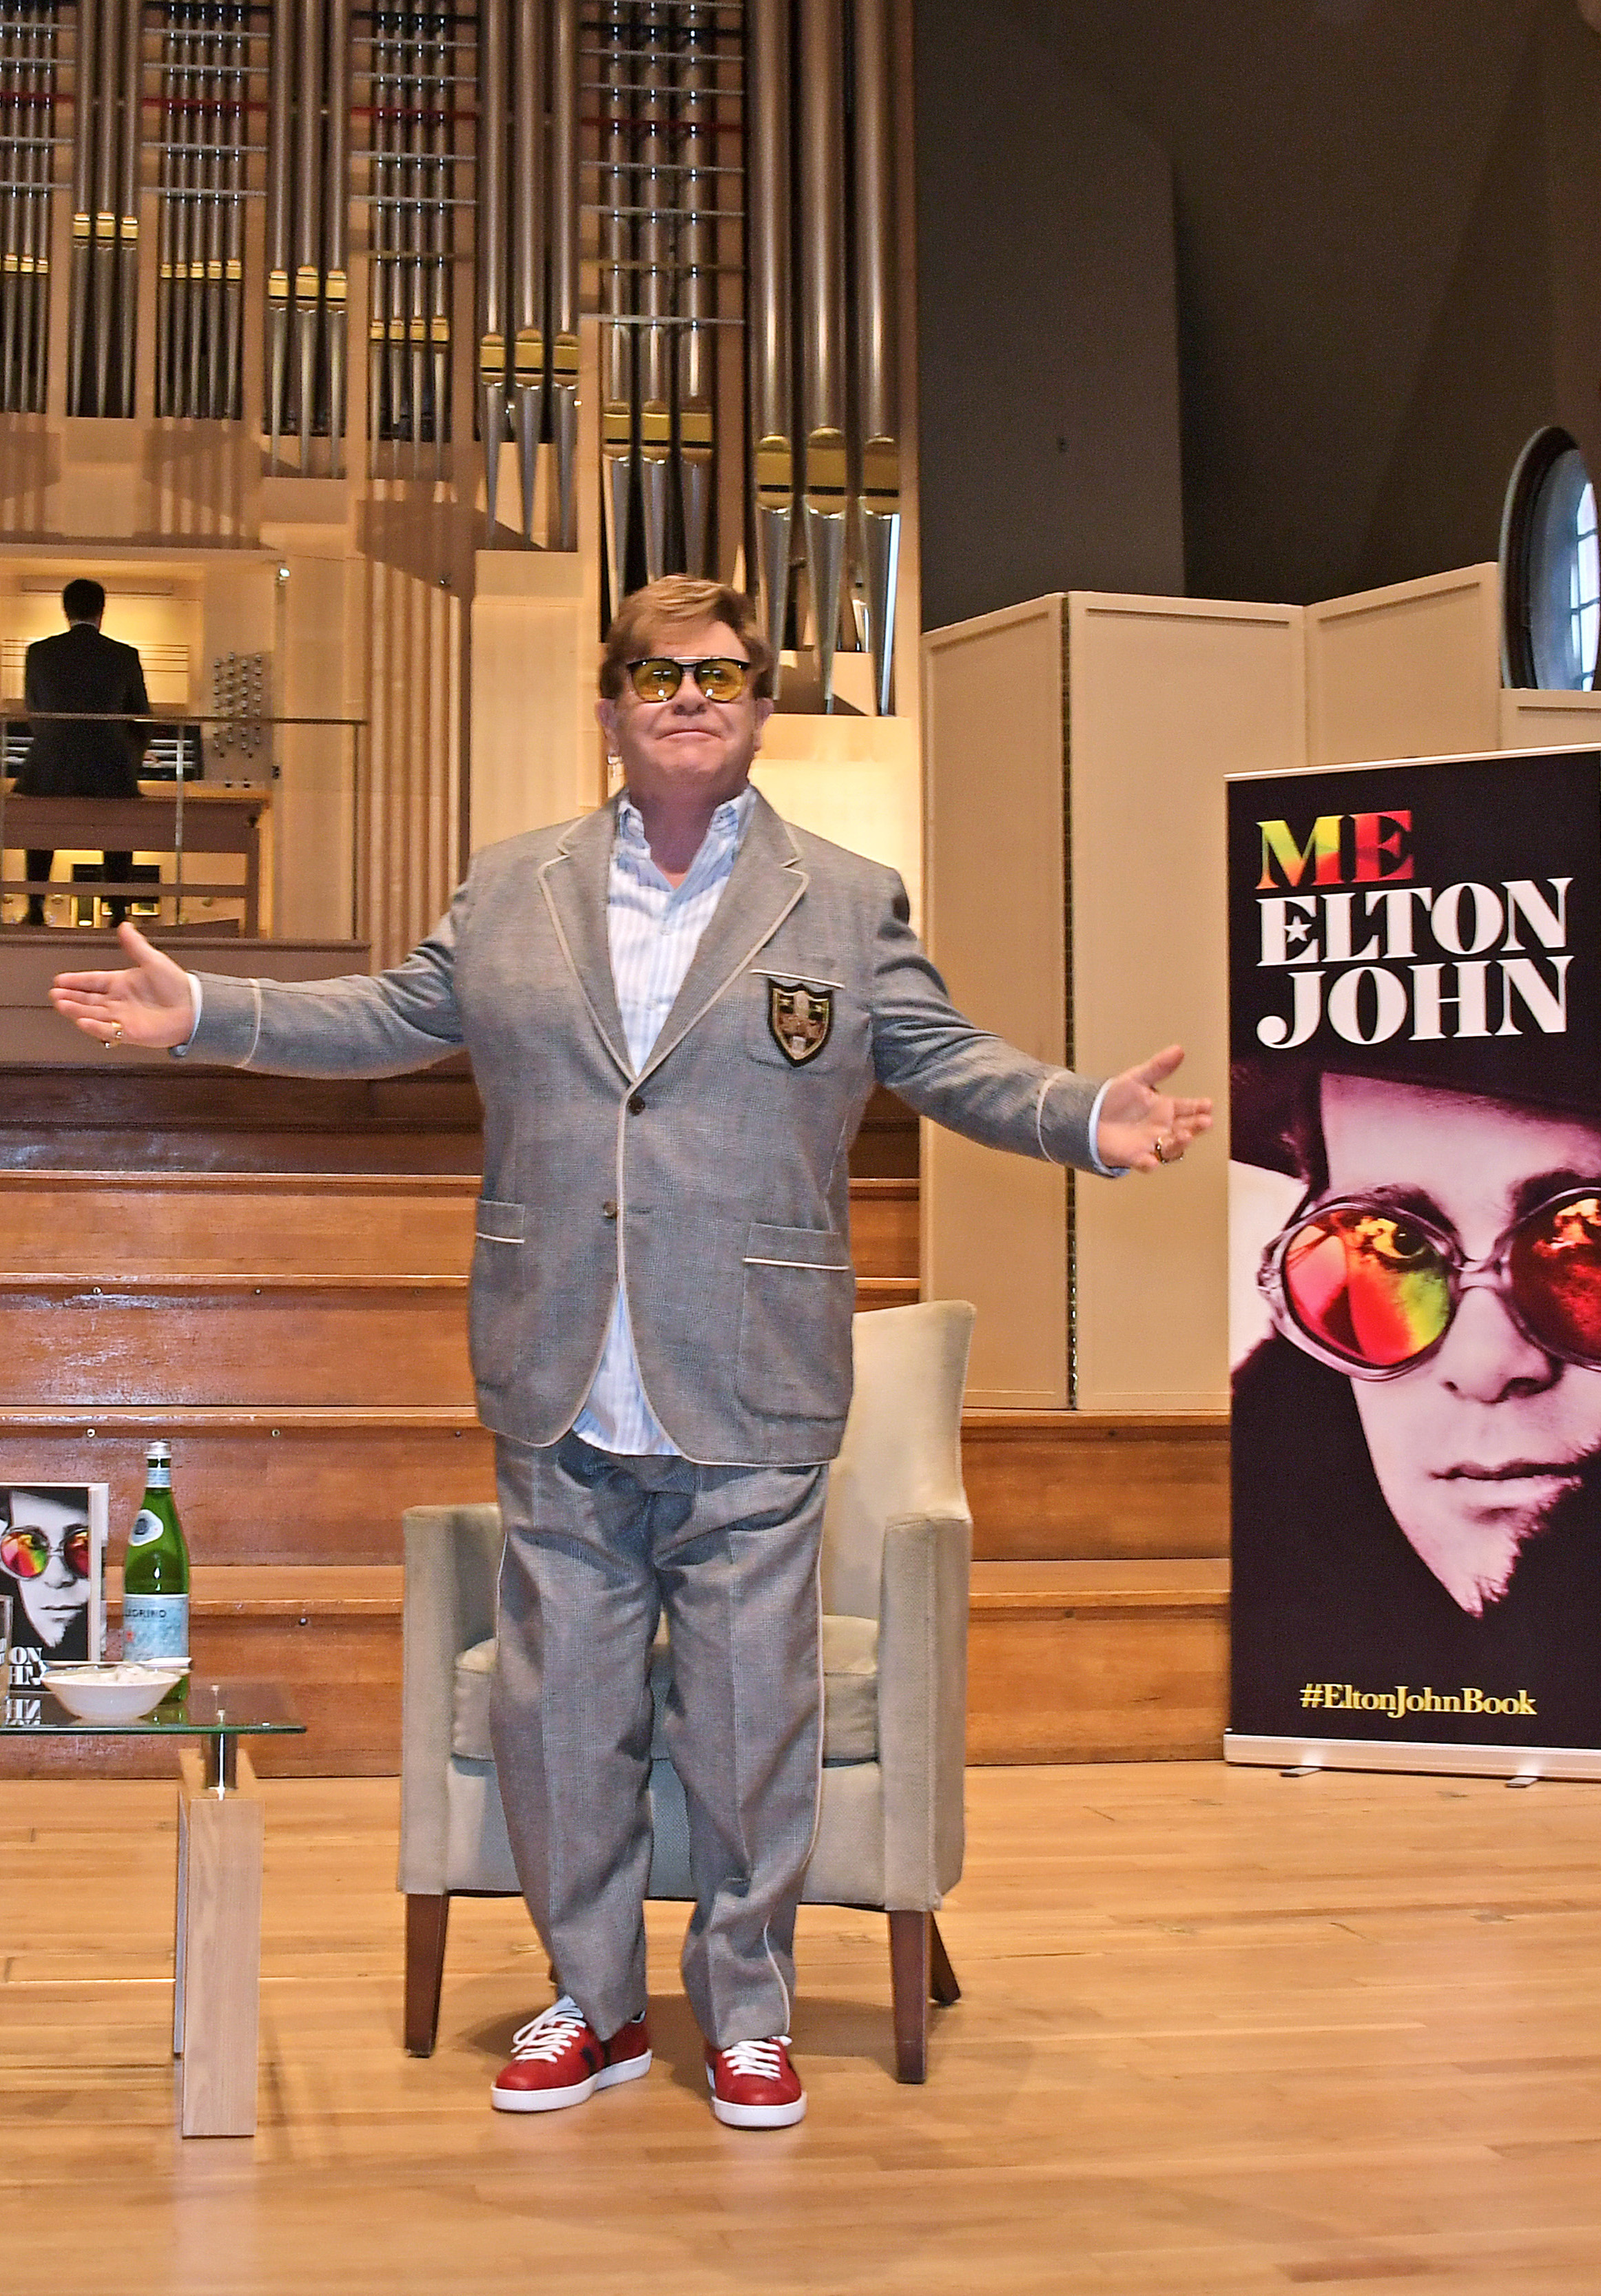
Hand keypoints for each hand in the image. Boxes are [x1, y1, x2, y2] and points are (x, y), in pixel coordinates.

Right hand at [48, 922, 196, 1050]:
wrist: (193, 1007)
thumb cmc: (176, 986)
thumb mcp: (153, 961)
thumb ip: (136, 946)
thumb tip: (125, 926)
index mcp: (121, 983)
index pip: (93, 981)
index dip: (76, 981)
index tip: (59, 979)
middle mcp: (118, 1001)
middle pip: (88, 999)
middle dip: (70, 997)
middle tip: (54, 994)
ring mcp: (122, 1017)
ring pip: (93, 1014)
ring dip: (76, 1010)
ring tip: (61, 1004)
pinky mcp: (130, 1033)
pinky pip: (108, 1031)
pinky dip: (95, 1027)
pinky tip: (82, 1021)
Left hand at [1094, 1044, 1212, 1174]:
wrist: (1090, 1117)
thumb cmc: (1115, 1099)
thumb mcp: (1137, 1078)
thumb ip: (1158, 1067)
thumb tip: (1179, 1050)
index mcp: (1166, 1109)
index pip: (1188, 1108)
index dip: (1199, 1107)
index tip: (1208, 1104)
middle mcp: (1163, 1128)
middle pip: (1186, 1128)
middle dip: (1197, 1125)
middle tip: (1206, 1121)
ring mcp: (1151, 1143)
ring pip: (1172, 1147)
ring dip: (1180, 1143)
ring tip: (1187, 1135)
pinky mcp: (1135, 1156)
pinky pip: (1146, 1162)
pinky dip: (1150, 1163)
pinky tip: (1153, 1162)